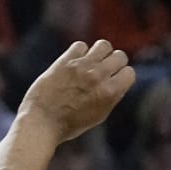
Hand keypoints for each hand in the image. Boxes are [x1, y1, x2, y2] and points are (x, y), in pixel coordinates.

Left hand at [20, 40, 135, 143]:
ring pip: (103, 45)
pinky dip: (78, 52)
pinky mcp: (64, 62)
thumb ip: (110, 95)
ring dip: (99, 53)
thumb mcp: (98, 114)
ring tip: (90, 63)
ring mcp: (82, 67)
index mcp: (110, 93)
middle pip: (120, 55)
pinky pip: (80, 45)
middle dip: (113, 63)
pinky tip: (73, 63)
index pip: (129, 72)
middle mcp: (99, 77)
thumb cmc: (69, 124)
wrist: (41, 123)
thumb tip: (116, 79)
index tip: (112, 81)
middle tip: (101, 71)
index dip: (121, 76)